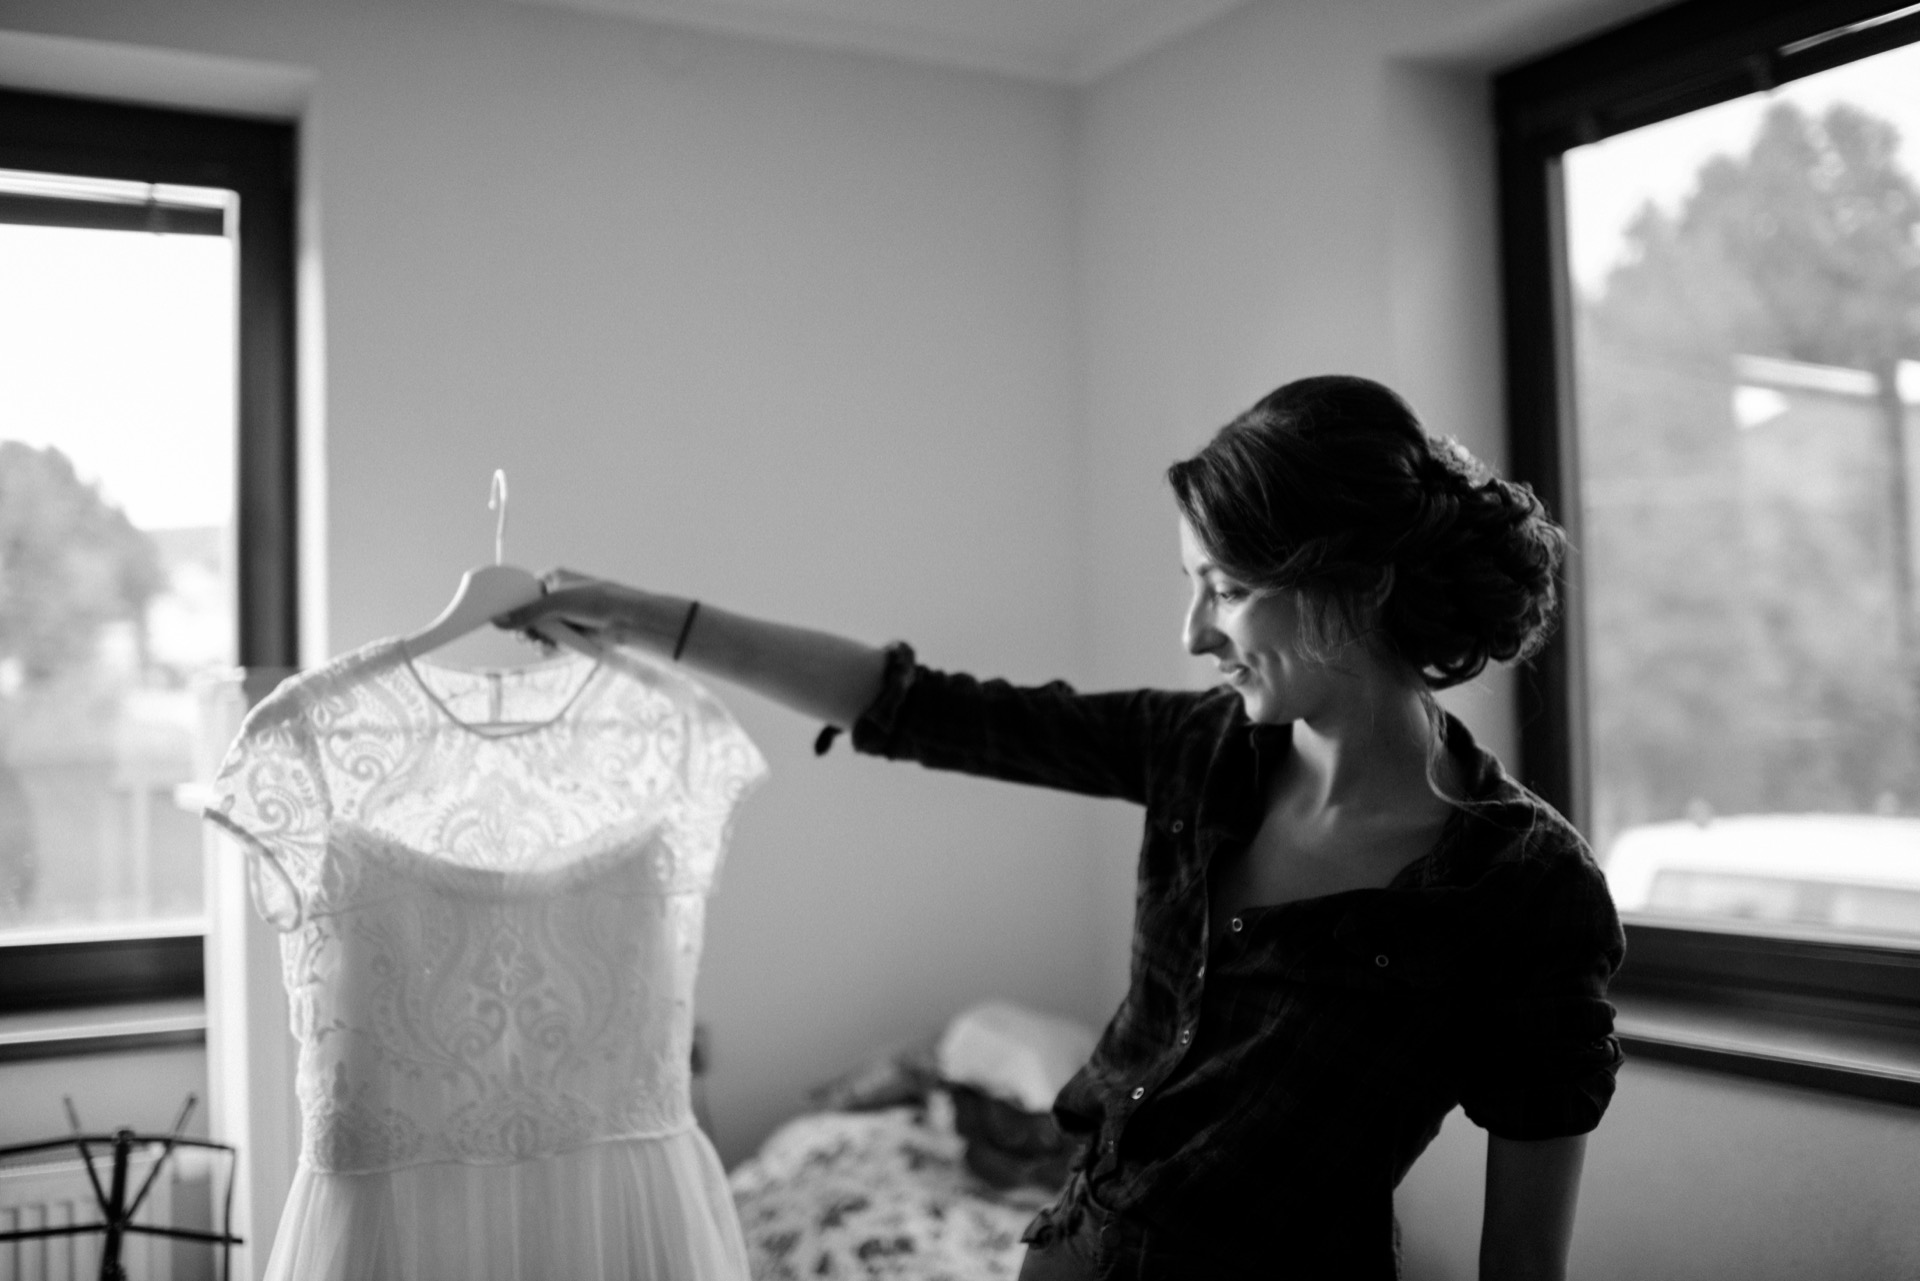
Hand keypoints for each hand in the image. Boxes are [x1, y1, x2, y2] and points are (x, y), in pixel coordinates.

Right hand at [496, 569, 642, 641]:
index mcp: (549, 580)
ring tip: (541, 642)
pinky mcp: (567, 634)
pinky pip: (547, 642)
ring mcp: (559, 617)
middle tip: (525, 635)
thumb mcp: (557, 604)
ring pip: (534, 632)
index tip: (495, 616)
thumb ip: (527, 613)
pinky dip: (546, 647)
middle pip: (524, 615)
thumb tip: (499, 621)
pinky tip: (549, 647)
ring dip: (535, 639)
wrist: (627, 620)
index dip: (508, 605)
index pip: (519, 592)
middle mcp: (552, 598)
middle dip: (522, 627)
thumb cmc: (597, 601)